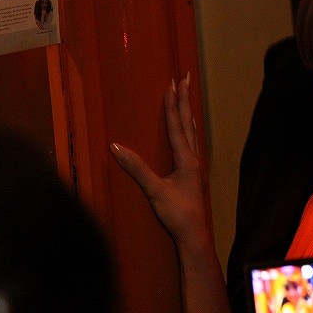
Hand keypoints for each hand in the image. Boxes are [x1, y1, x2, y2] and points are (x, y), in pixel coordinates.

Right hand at [110, 74, 210, 247]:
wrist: (194, 235)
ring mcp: (196, 166)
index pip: (176, 125)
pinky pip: (193, 144)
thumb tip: (116, 147)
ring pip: (192, 132)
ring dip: (188, 112)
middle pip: (188, 122)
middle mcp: (194, 158)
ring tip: (188, 97)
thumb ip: (136, 168)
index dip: (172, 104)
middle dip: (185, 99)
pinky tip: (190, 132)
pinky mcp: (194, 175)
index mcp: (186, 159)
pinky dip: (190, 130)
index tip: (171, 83)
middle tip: (186, 77)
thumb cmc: (176, 213)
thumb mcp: (154, 190)